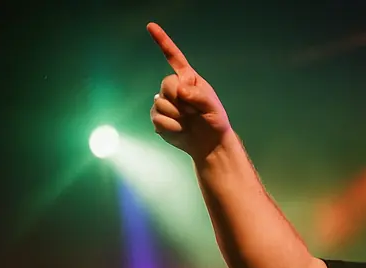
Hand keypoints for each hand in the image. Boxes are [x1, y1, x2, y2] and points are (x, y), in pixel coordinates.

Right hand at [147, 22, 231, 159]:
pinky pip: (158, 119)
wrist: (209, 143)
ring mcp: (164, 102)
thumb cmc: (214, 121)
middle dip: (180, 99)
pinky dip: (172, 127)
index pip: (174, 57)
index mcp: (189, 79)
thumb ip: (198, 95)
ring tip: (188, 121)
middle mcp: (175, 87)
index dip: (163, 42)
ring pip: (161, 103)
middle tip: (194, 112)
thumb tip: (181, 90)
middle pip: (167, 84)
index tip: (151, 26)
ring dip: (178, 116)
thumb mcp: (212, 106)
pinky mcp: (158, 117)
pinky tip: (181, 130)